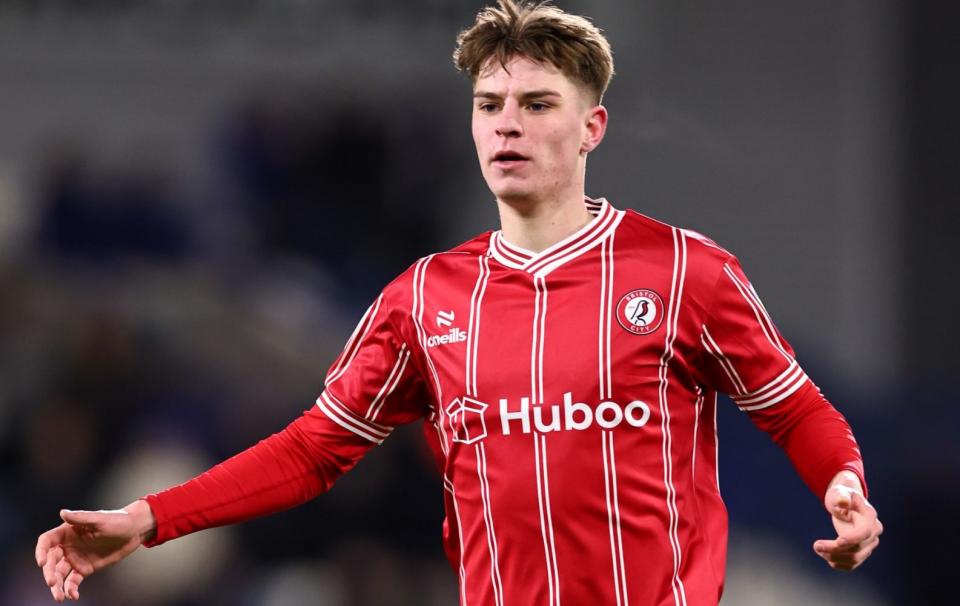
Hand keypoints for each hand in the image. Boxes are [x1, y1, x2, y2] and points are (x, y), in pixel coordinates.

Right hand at [35, 500, 155, 601]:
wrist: (134, 531)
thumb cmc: (117, 520)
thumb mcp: (99, 519)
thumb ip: (81, 518)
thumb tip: (62, 512)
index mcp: (67, 531)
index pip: (46, 541)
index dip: (40, 551)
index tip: (42, 562)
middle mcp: (67, 546)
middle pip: (50, 561)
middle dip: (49, 572)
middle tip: (52, 582)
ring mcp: (75, 558)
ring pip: (59, 574)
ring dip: (56, 586)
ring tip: (59, 597)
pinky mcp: (84, 569)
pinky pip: (72, 581)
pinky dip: (70, 589)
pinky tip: (73, 596)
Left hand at [813, 471, 882, 570]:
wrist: (846, 503)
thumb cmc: (841, 495)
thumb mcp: (839, 491)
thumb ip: (841, 496)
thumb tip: (843, 502)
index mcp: (870, 516)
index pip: (865, 532)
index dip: (853, 538)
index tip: (837, 541)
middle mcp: (874, 531)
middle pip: (858, 548)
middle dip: (836, 549)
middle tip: (816, 546)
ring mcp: (869, 543)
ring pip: (855, 558)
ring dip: (835, 557)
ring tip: (818, 548)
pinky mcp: (862, 551)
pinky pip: (853, 564)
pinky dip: (839, 563)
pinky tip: (826, 556)